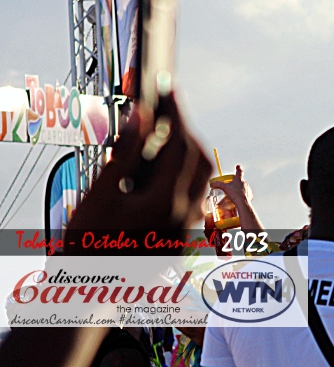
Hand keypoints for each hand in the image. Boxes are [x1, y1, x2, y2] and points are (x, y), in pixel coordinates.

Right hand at [64, 94, 211, 253]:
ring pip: (200, 177)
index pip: (181, 143)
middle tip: (166, 107)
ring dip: (187, 151)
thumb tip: (143, 115)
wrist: (89, 292)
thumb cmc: (87, 245)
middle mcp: (185, 214)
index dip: (175, 111)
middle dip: (185, 128)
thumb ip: (126, 152)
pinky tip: (160, 169)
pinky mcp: (184, 237)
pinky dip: (183, 173)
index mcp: (167, 201)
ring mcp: (187, 227)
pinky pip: (194, 195)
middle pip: (198, 157)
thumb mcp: (100, 193)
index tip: (168, 88)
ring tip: (163, 133)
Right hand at [211, 164, 264, 230]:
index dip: (238, 168)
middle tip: (231, 186)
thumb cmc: (235, 195)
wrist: (243, 203)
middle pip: (240, 181)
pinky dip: (242, 195)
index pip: (239, 171)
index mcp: (239, 179)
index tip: (238, 166)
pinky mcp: (249, 195)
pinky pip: (245, 194)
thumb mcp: (225, 188)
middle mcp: (245, 183)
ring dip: (239, 189)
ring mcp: (248, 189)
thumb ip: (218, 184)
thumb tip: (212, 183)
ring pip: (243, 187)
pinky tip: (238, 198)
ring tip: (234, 194)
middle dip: (236, 182)